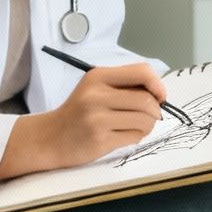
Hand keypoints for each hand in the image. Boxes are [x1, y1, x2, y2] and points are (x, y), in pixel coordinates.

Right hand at [35, 63, 167, 167]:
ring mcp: (97, 118)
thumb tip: (160, 94)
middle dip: (155, 111)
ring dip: (147, 125)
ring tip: (133, 126)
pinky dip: (136, 137)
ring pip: (145, 120)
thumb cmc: (79, 112)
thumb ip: (125, 86)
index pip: (142, 72)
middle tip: (147, 116)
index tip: (160, 96)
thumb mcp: (96, 88)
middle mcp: (96, 95)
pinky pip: (135, 137)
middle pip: (147, 100)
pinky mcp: (100, 139)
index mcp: (98, 77)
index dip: (157, 85)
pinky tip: (122, 135)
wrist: (50, 138)